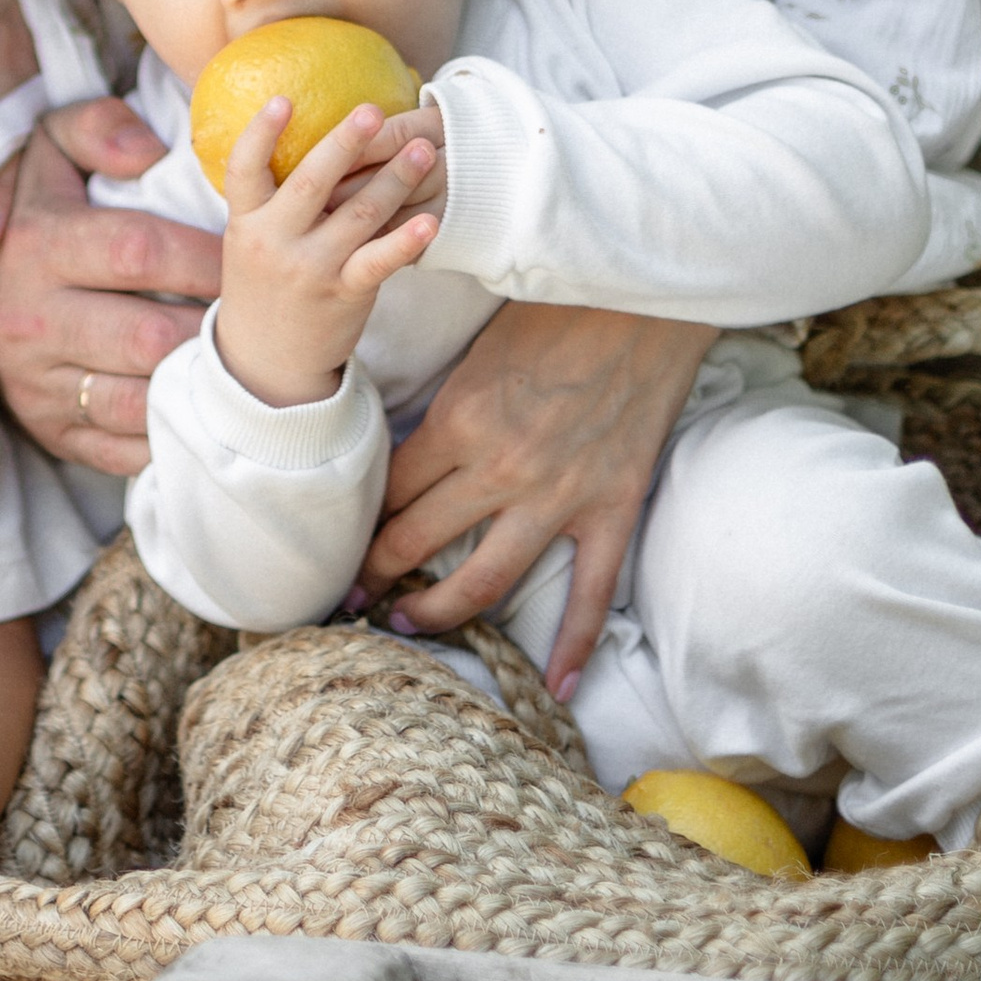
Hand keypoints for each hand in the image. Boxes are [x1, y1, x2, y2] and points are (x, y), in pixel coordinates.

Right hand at [0, 103, 220, 474]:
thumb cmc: (37, 211)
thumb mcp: (49, 148)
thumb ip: (97, 128)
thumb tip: (147, 152)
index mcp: (37, 244)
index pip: (139, 251)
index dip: (206, 258)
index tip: (250, 256)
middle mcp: (29, 319)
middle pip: (148, 336)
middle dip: (215, 329)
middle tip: (260, 318)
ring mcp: (36, 384)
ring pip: (140, 398)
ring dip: (198, 384)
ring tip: (238, 360)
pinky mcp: (49, 430)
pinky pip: (124, 448)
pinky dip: (171, 431)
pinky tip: (200, 403)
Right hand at [214, 101, 441, 408]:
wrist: (266, 360)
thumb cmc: (264, 286)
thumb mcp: (249, 241)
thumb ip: (271, 201)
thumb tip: (309, 142)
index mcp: (245, 222)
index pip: (244, 169)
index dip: (260, 132)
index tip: (283, 99)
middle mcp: (273, 242)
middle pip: (310, 183)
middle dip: (345, 143)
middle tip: (374, 110)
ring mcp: (310, 268)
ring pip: (358, 214)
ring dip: (395, 178)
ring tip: (422, 150)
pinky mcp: (344, 293)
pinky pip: (379, 261)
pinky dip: (407, 241)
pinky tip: (432, 220)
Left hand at [362, 302, 716, 695]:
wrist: (643, 293)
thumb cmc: (554, 305)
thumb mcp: (477, 348)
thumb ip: (446, 405)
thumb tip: (402, 446)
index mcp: (459, 421)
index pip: (390, 490)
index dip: (358, 522)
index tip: (337, 543)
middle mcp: (501, 467)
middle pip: (418, 539)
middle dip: (376, 575)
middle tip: (350, 600)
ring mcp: (560, 494)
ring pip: (485, 580)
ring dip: (439, 612)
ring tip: (408, 627)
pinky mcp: (613, 506)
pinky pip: (592, 593)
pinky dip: (574, 645)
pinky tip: (555, 687)